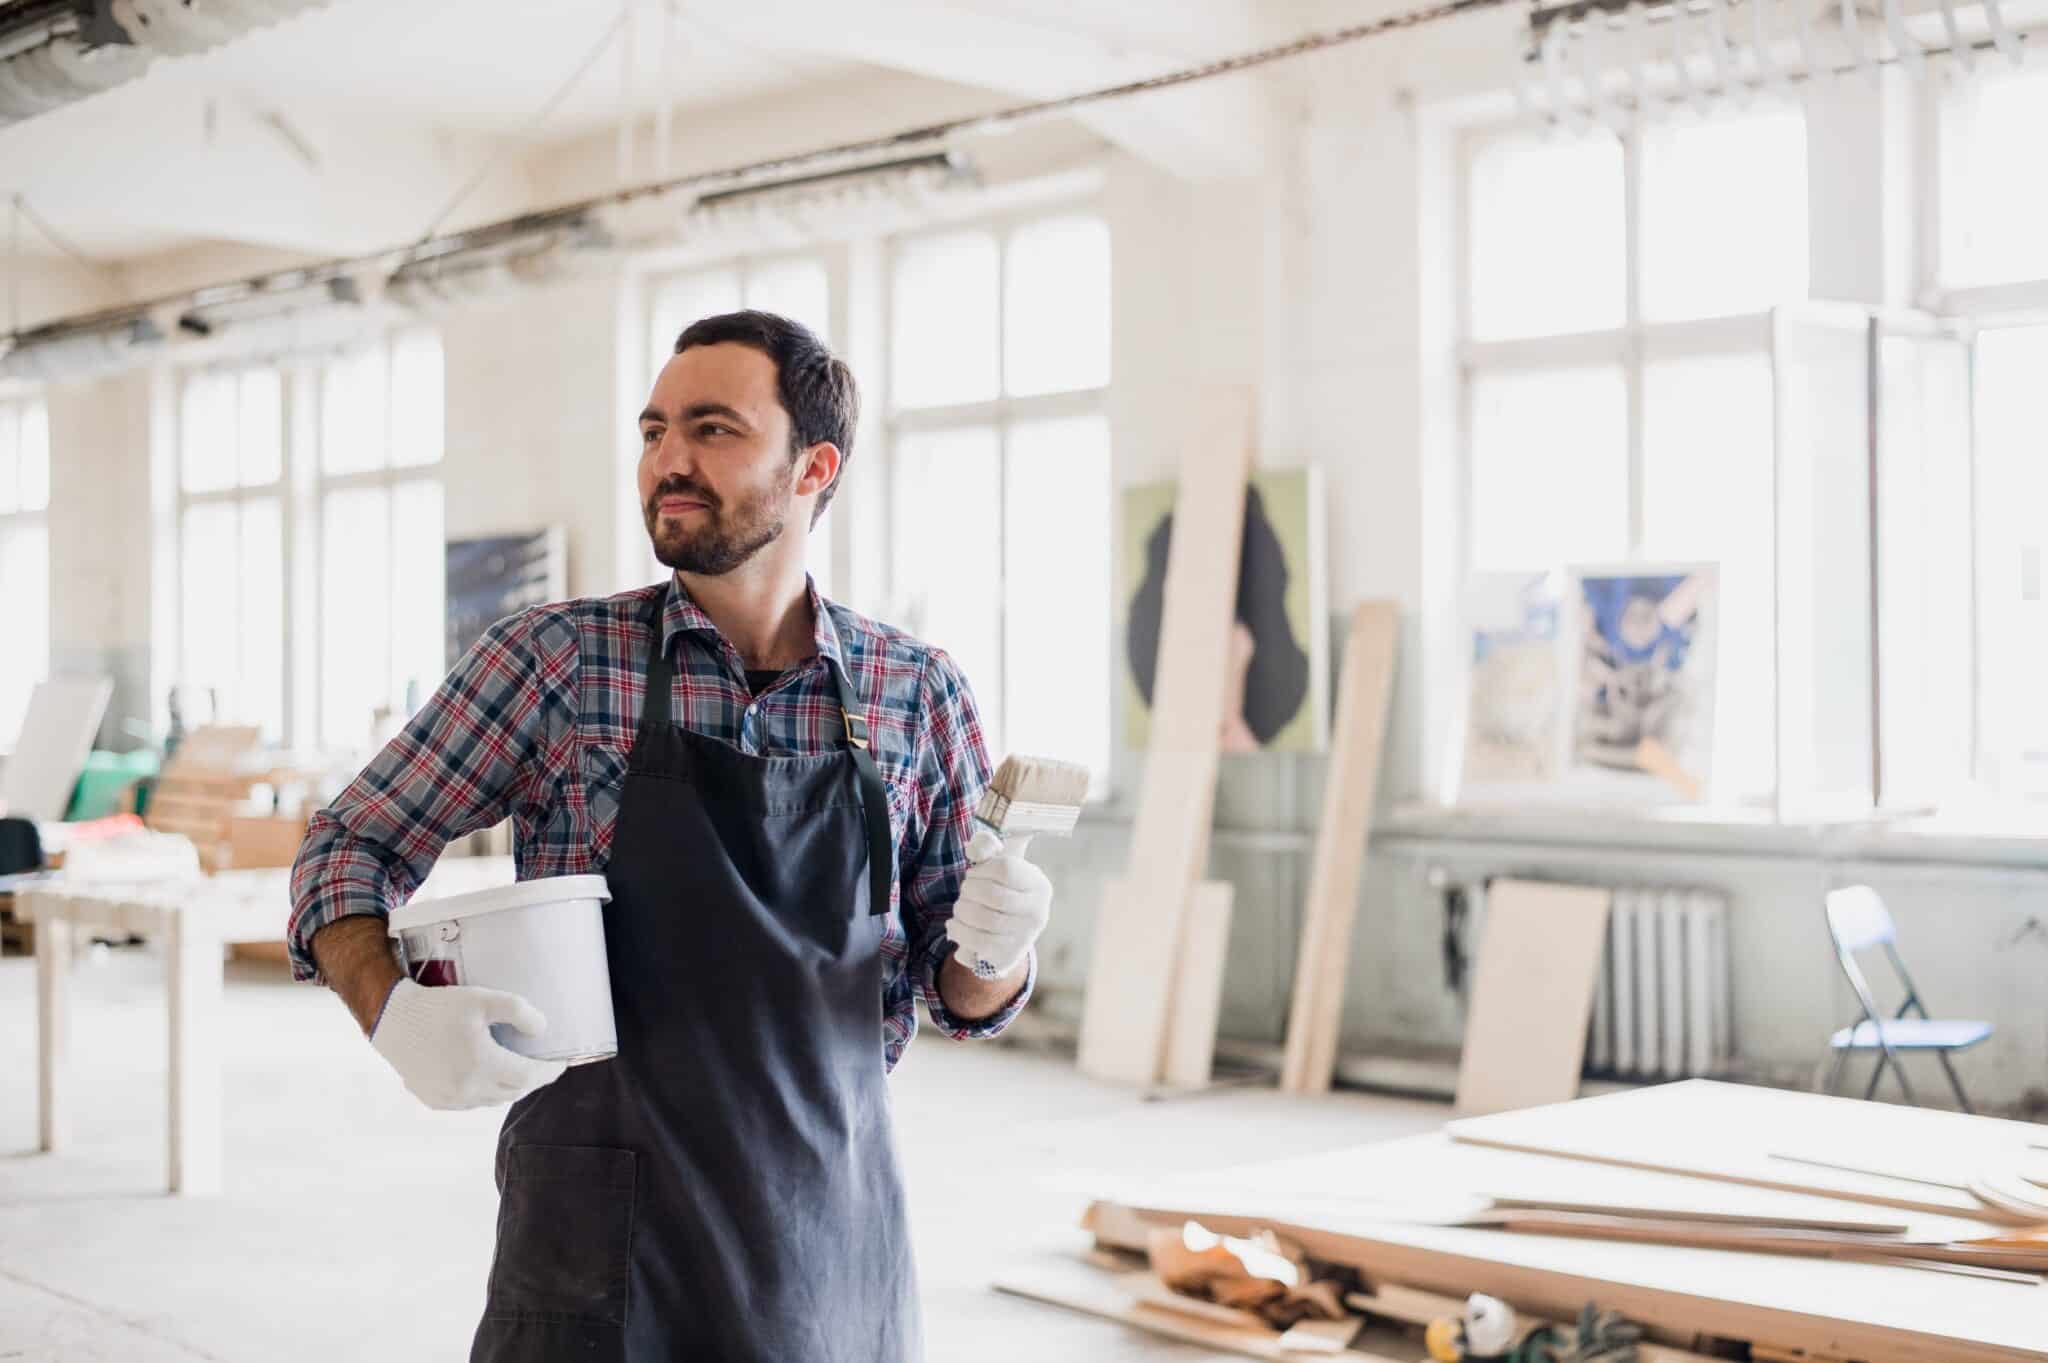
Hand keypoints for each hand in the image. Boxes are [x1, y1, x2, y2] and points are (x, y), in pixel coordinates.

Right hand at [369, 979, 565, 1110]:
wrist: (392, 1020)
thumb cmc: (439, 1007)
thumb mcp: (483, 999)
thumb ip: (519, 1012)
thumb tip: (543, 1031)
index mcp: (482, 1066)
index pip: (529, 1077)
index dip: (549, 1071)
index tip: (562, 1062)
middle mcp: (467, 1089)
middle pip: (513, 1091)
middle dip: (532, 1080)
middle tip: (542, 1065)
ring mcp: (449, 1098)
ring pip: (492, 1100)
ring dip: (509, 1087)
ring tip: (518, 1070)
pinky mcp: (434, 1099)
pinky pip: (469, 1103)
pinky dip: (484, 1092)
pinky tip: (485, 1076)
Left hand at [946, 850, 1052, 979]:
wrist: (1006, 930)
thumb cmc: (999, 888)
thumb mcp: (996, 863)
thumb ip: (986, 846)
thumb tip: (975, 849)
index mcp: (1039, 885)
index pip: (1006, 869)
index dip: (981, 869)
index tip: (973, 873)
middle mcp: (1038, 912)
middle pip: (993, 896)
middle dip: (968, 891)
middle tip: (964, 891)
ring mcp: (1025, 937)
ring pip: (984, 920)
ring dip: (961, 911)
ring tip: (959, 908)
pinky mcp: (1008, 957)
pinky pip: (979, 944)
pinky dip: (959, 932)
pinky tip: (954, 925)